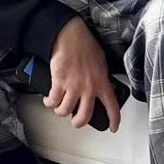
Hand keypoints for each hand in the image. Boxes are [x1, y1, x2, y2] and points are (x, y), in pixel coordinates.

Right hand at [46, 15, 121, 130]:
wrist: (70, 35)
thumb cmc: (85, 45)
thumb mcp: (101, 62)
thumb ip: (101, 77)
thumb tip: (99, 85)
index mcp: (102, 82)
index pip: (112, 105)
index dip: (114, 120)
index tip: (113, 128)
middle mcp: (89, 88)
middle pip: (84, 116)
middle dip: (78, 122)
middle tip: (75, 120)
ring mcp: (73, 86)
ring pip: (65, 111)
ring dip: (61, 111)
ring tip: (60, 106)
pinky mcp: (59, 83)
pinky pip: (53, 101)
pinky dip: (49, 102)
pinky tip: (49, 100)